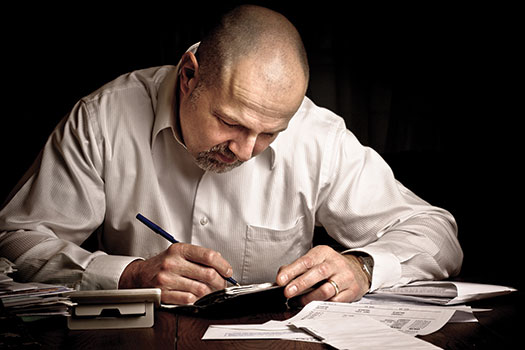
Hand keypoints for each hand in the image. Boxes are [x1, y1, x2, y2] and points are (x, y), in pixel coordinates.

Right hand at [118, 243, 233, 303]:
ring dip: (210, 293)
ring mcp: (167, 279)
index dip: (223, 265)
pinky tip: (196, 297)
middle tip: (222, 284)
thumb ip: (198, 256)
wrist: (139, 276)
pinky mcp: (163, 293)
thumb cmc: (163, 264)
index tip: (227, 271)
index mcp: (179, 250)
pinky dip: (196, 300)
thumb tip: (221, 263)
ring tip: (210, 292)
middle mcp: (173, 263)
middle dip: (220, 282)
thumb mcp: (179, 253)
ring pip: (200, 289)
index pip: (208, 256)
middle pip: (208, 274)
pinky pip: (188, 299)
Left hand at [276, 245, 369, 304]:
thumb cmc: (330, 266)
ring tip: (297, 302)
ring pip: (326, 289)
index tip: (280, 280)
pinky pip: (335, 301)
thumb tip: (281, 276)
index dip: (292, 271)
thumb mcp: (314, 260)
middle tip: (287, 292)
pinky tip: (314, 305)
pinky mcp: (352, 291)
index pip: (306, 260)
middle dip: (300, 284)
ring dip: (309, 298)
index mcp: (323, 253)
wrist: (356, 270)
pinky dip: (322, 305)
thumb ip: (297, 267)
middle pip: (318, 273)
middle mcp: (335, 263)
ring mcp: (345, 277)